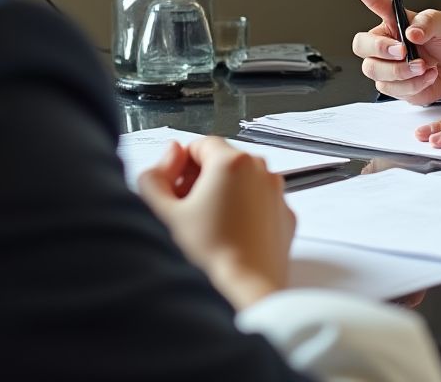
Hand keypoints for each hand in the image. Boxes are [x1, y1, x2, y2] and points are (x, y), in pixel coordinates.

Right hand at [138, 137, 295, 309]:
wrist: (244, 295)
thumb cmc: (206, 259)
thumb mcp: (160, 214)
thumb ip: (155, 176)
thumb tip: (169, 155)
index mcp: (233, 162)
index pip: (201, 143)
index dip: (180, 164)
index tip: (171, 187)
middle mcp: (261, 171)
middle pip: (223, 161)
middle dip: (200, 179)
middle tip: (182, 210)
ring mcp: (277, 194)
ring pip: (242, 182)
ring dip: (221, 196)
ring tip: (202, 229)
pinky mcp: (284, 218)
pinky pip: (259, 204)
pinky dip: (242, 213)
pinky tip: (224, 239)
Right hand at [347, 0, 440, 103]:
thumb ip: (428, 23)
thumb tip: (411, 33)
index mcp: (392, 21)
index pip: (375, 4)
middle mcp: (383, 43)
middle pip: (361, 46)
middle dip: (380, 49)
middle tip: (403, 51)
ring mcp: (385, 66)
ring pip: (375, 71)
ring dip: (401, 71)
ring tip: (424, 66)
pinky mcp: (392, 86)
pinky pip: (392, 89)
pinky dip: (414, 84)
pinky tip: (428, 76)